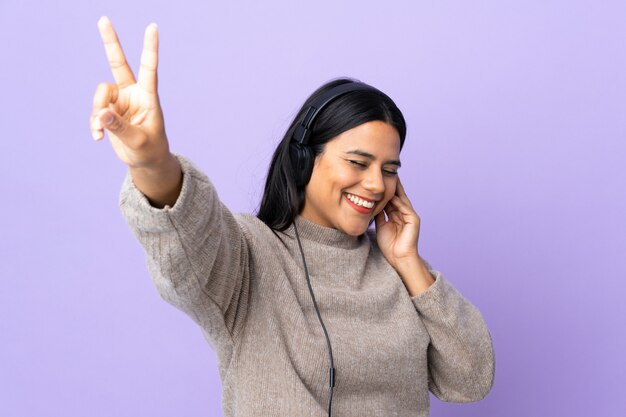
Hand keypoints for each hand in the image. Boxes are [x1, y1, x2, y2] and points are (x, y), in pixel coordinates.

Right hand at [90, 16, 169, 168]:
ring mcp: (120, 100)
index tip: (153, 27)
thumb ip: (120, 127)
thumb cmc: (150, 150)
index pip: (149, 68)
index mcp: (149, 97)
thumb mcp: (138, 141)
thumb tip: (101, 113)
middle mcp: (134, 93)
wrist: (145, 161)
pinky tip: (98, 137)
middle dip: (110, 42)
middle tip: (103, 19)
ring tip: (101, 131)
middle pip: (119, 64)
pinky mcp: (109, 110)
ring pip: (100, 95)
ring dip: (97, 112)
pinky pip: (95, 110)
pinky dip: (94, 123)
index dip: (150, 48)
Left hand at [374, 177, 421, 270]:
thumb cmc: (390, 245)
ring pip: (401, 199)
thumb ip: (379, 215)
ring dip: (396, 189)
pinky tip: (392, 195)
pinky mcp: (414, 220)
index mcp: (396, 214)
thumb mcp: (381, 226)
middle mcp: (404, 213)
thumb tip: (371, 204)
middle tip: (385, 172)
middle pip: (397, 195)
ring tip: (389, 177)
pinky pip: (405, 207)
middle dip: (392, 184)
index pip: (391, 198)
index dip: (385, 189)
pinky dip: (399, 201)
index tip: (378, 179)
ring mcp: (410, 215)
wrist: (399, 259)